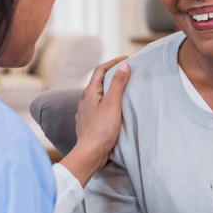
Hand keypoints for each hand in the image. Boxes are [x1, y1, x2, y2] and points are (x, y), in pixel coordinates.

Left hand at [59, 56, 130, 185]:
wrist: (90, 153)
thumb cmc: (101, 129)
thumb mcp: (113, 103)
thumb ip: (118, 84)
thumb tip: (124, 65)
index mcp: (90, 93)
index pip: (100, 70)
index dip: (113, 62)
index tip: (127, 59)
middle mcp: (85, 100)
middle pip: (99, 81)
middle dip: (112, 74)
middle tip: (127, 72)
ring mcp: (85, 112)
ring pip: (98, 95)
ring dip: (110, 89)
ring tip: (123, 90)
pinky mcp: (89, 123)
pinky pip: (98, 107)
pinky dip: (107, 102)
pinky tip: (114, 109)